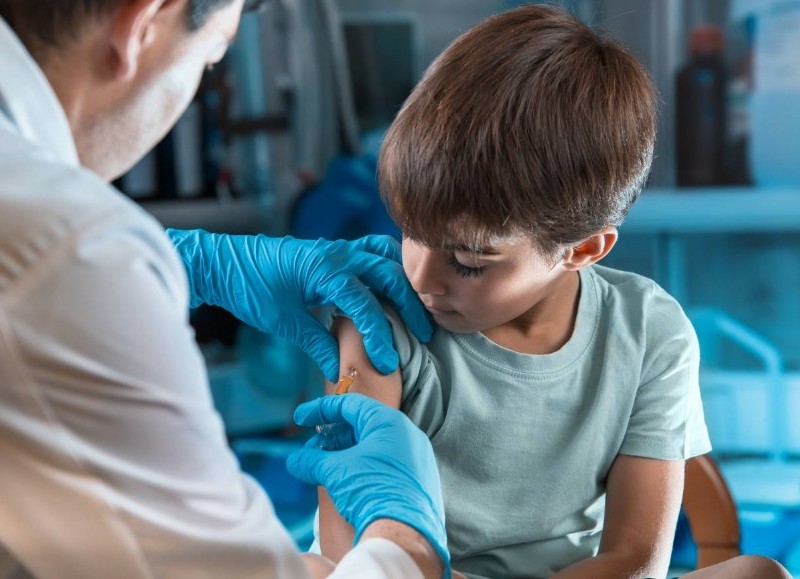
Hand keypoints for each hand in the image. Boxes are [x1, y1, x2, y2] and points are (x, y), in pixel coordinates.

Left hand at [167, 230, 432, 380]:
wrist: (225, 261)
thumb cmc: (249, 288)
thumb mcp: (284, 321)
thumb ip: (317, 343)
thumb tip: (341, 370)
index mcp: (324, 269)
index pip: (366, 304)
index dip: (380, 336)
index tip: (389, 363)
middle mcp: (337, 254)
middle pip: (389, 274)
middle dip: (410, 305)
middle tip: (424, 334)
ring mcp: (337, 248)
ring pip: (386, 255)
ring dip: (403, 280)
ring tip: (416, 307)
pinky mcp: (334, 251)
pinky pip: (372, 251)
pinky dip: (388, 265)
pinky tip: (392, 288)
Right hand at [286, 395, 449, 577]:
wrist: (404, 534)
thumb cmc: (371, 492)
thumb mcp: (335, 472)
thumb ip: (312, 461)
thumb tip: (295, 461)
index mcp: (389, 422)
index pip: (350, 405)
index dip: (321, 410)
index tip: (300, 419)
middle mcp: (406, 434)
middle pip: (361, 426)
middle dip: (331, 437)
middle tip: (311, 449)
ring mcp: (415, 457)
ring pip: (373, 446)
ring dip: (344, 453)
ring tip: (323, 467)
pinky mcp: (417, 479)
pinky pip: (385, 463)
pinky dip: (362, 466)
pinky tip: (345, 480)